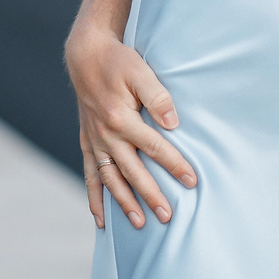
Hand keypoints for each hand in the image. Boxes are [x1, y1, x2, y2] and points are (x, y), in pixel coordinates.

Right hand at [67, 24, 197, 228]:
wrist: (86, 55)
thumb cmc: (118, 62)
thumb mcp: (140, 71)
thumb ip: (158, 96)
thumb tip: (173, 123)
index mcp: (121, 118)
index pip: (154, 147)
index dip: (174, 165)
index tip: (192, 181)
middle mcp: (106, 135)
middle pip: (132, 171)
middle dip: (151, 195)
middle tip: (168, 217)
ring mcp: (95, 141)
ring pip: (110, 179)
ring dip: (124, 202)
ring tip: (139, 223)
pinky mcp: (87, 142)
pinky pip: (90, 175)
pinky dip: (94, 198)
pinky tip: (100, 219)